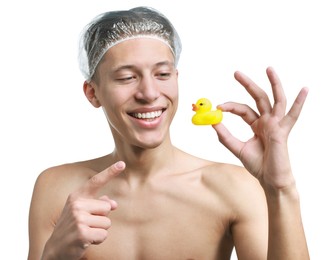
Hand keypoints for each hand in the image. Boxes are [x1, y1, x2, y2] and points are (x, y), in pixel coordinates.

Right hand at [42, 161, 124, 259]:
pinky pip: (104, 235)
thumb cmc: (72, 228)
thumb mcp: (82, 212)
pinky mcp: (82, 232)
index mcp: (77, 196)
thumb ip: (98, 204)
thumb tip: (114, 204)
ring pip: (107, 223)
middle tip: (87, 225)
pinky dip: (98, 240)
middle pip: (107, 208)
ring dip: (100, 231)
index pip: (96, 181)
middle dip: (102, 219)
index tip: (122, 163)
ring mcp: (78, 218)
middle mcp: (76, 204)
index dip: (110, 172)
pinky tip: (86, 241)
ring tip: (85, 233)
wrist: (55, 249)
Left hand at [213, 67, 307, 189]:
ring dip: (273, 84)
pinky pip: (293, 115)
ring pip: (276, 100)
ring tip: (268, 68)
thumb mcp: (237, 148)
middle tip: (236, 73)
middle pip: (257, 98)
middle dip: (247, 84)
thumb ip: (225, 136)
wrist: (269, 179)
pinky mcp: (283, 131)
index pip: (243, 109)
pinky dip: (299, 103)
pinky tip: (305, 89)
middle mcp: (267, 121)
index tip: (218, 107)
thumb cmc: (258, 165)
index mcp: (257, 125)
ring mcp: (276, 124)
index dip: (230, 107)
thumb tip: (212, 122)